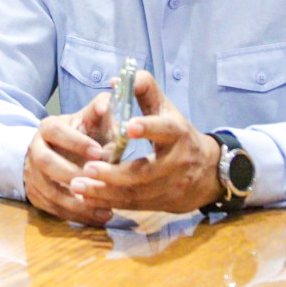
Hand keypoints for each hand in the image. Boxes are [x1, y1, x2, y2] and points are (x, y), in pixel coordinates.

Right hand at [23, 91, 116, 225]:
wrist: (59, 151)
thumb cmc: (83, 134)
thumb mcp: (90, 119)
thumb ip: (100, 110)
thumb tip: (106, 103)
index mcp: (48, 127)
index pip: (55, 131)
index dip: (75, 142)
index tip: (98, 152)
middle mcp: (35, 150)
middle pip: (45, 162)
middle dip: (71, 173)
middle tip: (97, 182)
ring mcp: (33, 174)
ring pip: (48, 190)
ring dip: (77, 202)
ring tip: (106, 207)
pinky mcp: (36, 195)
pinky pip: (53, 209)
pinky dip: (76, 215)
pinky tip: (99, 216)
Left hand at [70, 70, 223, 213]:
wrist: (208, 172)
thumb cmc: (178, 134)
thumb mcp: (166, 109)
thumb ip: (144, 90)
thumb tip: (115, 81)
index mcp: (177, 133)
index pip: (165, 130)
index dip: (148, 128)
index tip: (128, 126)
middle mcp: (176, 162)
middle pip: (145, 172)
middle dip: (115, 172)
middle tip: (88, 167)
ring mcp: (170, 186)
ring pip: (136, 193)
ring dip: (105, 191)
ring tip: (77, 185)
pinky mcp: (161, 203)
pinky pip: (132, 205)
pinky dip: (109, 202)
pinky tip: (86, 198)